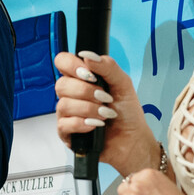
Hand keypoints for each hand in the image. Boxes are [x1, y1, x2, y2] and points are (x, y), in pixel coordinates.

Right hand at [54, 50, 159, 175]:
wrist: (132, 139)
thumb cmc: (127, 112)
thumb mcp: (123, 83)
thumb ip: (108, 66)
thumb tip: (87, 55)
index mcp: (81, 79)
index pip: (62, 62)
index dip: (72, 65)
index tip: (89, 75)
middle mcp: (71, 94)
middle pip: (61, 84)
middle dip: (86, 92)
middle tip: (104, 98)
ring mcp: (67, 114)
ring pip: (63, 105)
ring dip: (88, 109)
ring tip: (105, 114)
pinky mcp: (66, 132)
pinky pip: (64, 124)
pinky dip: (83, 124)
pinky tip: (96, 126)